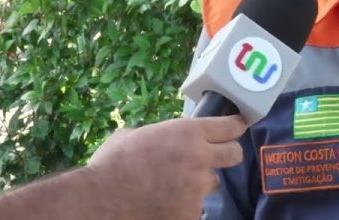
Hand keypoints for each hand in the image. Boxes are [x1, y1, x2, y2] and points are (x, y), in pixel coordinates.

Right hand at [86, 115, 246, 218]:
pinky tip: (164, 205)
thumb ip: (158, 133)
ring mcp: (198, 189)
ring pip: (211, 184)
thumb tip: (158, 136)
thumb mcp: (135, 134)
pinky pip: (195, 208)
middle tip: (215, 158)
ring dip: (198, 185)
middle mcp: (200, 158)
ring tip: (172, 187)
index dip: (235, 127)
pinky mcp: (192, 214)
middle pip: (234, 154)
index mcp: (188, 133)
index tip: (237, 128)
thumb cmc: (112, 164)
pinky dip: (183, 207)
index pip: (230, 127)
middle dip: (227, 155)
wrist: (100, 201)